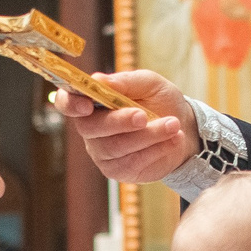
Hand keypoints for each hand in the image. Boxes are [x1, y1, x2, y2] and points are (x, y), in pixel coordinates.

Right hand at [47, 69, 198, 182]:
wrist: (184, 126)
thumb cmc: (159, 100)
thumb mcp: (147, 83)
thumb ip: (124, 82)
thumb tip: (98, 79)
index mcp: (91, 102)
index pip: (67, 103)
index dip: (71, 104)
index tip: (87, 104)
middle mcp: (91, 129)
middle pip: (91, 128)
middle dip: (119, 121)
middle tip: (144, 116)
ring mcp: (103, 153)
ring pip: (116, 147)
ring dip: (148, 135)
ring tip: (173, 124)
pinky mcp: (120, 171)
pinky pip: (133, 163)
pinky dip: (156, 149)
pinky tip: (174, 139)